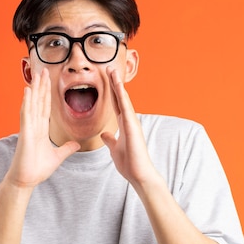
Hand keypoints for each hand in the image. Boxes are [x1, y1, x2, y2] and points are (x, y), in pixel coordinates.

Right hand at [5, 69, 79, 187]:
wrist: (26, 180)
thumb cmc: (37, 169)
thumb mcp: (58, 156)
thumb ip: (66, 148)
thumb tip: (76, 144)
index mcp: (40, 129)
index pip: (45, 107)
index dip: (47, 93)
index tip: (49, 80)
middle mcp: (33, 125)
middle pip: (38, 101)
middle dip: (41, 86)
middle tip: (43, 70)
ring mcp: (28, 128)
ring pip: (32, 104)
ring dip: (35, 89)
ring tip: (37, 74)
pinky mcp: (25, 133)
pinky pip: (26, 114)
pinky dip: (27, 102)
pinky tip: (28, 91)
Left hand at [101, 67, 157, 186]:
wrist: (139, 175)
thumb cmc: (129, 163)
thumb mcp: (114, 149)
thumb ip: (111, 139)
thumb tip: (105, 134)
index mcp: (124, 125)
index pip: (116, 104)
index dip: (111, 92)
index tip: (107, 79)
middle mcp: (129, 121)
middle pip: (120, 98)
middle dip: (114, 83)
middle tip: (109, 68)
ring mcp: (132, 122)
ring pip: (124, 99)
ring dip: (118, 84)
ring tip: (112, 70)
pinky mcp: (132, 126)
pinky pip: (126, 107)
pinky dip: (121, 95)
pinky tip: (117, 85)